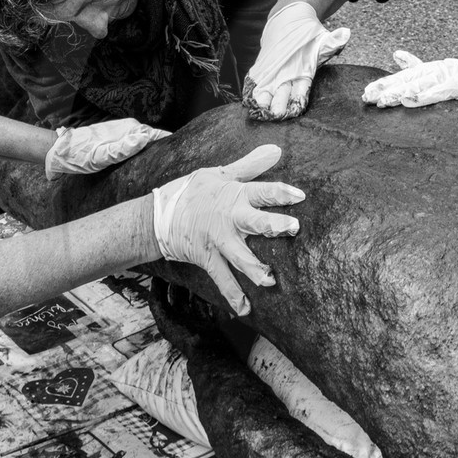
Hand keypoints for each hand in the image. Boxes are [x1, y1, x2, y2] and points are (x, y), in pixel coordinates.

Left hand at [44, 118, 169, 178]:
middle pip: (156, 139)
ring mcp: (125, 132)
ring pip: (148, 142)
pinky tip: (147, 163)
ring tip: (165, 168)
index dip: (172, 145)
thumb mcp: (100, 156)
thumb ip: (122, 149)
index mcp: (130, 130)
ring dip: (156, 152)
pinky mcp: (119, 137)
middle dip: (166, 151)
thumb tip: (144, 139)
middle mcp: (130, 128)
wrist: (61, 150)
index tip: (183, 157)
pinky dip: (145, 153)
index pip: (159, 136)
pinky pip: (138, 144)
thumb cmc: (79, 155)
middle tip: (174, 170)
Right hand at [151, 144, 303, 315]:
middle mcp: (228, 219)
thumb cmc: (193, 192)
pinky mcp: (208, 259)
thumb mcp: (220, 173)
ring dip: (254, 269)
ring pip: (239, 256)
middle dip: (272, 225)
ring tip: (271, 280)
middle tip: (293, 228)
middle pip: (253, 221)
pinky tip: (245, 309)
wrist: (158, 216)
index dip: (280, 192)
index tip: (299, 195)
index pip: (261, 191)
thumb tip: (277, 149)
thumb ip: (250, 165)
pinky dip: (233, 295)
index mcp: (233, 195)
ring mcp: (218, 241)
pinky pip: (222, 279)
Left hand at [243, 2, 349, 120]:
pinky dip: (251, 91)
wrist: (288, 24)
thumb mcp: (322, 39)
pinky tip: (247, 100)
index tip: (294, 110)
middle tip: (275, 115)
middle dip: (279, 106)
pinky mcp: (261, 70)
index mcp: (304, 76)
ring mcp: (273, 76)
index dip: (296, 102)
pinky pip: (255, 83)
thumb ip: (333, 40)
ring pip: (268, 93)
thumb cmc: (308, 36)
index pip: (301, 93)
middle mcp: (288, 80)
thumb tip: (346, 34)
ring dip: (263, 103)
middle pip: (283, 96)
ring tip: (258, 110)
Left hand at [361, 50, 457, 125]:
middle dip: (386, 88)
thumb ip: (420, 68)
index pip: (405, 76)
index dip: (386, 83)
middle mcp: (441, 69)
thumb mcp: (443, 80)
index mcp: (435, 68)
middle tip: (367, 97)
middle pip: (408, 78)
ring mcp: (452, 77)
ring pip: (421, 84)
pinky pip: (440, 92)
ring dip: (400, 93)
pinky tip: (409, 100)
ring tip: (383, 101)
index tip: (366, 91)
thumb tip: (396, 55)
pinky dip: (424, 96)